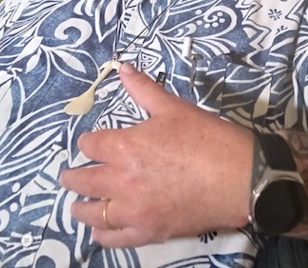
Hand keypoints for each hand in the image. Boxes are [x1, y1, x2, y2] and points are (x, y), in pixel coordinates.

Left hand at [59, 63, 253, 247]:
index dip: (87, 143)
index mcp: (124, 146)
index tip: (89, 144)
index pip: (90, 145)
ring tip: (77, 205)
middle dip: (72, 177)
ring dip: (81, 208)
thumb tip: (122, 68)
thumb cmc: (207, 138)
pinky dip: (102, 235)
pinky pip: (115, 238)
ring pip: (93, 213)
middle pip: (83, 180)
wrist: (239, 178)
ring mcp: (133, 210)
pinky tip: (98, 231)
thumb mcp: (174, 107)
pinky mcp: (148, 231)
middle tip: (68, 176)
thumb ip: (143, 89)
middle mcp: (120, 180)